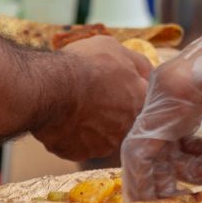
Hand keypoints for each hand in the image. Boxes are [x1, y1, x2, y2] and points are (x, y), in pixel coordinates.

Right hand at [31, 36, 153, 161]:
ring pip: (97, 135)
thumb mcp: (115, 48)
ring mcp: (102, 144)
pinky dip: (69, 136)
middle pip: (119, 120)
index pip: (139, 101)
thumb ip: (135, 63)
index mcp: (139, 101)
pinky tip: (60, 120)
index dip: (124, 92)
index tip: (109, 86)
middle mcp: (126, 127)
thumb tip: (147, 73)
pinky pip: (75, 145)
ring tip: (72, 107)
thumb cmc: (85, 64)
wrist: (54, 87)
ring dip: (88, 125)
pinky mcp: (79, 154)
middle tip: (89, 96)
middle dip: (107, 110)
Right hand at [121, 0, 201, 198]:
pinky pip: (187, 136)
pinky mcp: (193, 98)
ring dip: (191, 165)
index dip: (140, 183)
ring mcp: (177, 96)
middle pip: (153, 150)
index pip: (139, 148)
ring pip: (172, 146)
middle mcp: (164, 94)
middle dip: (170, 179)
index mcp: (167, 93)